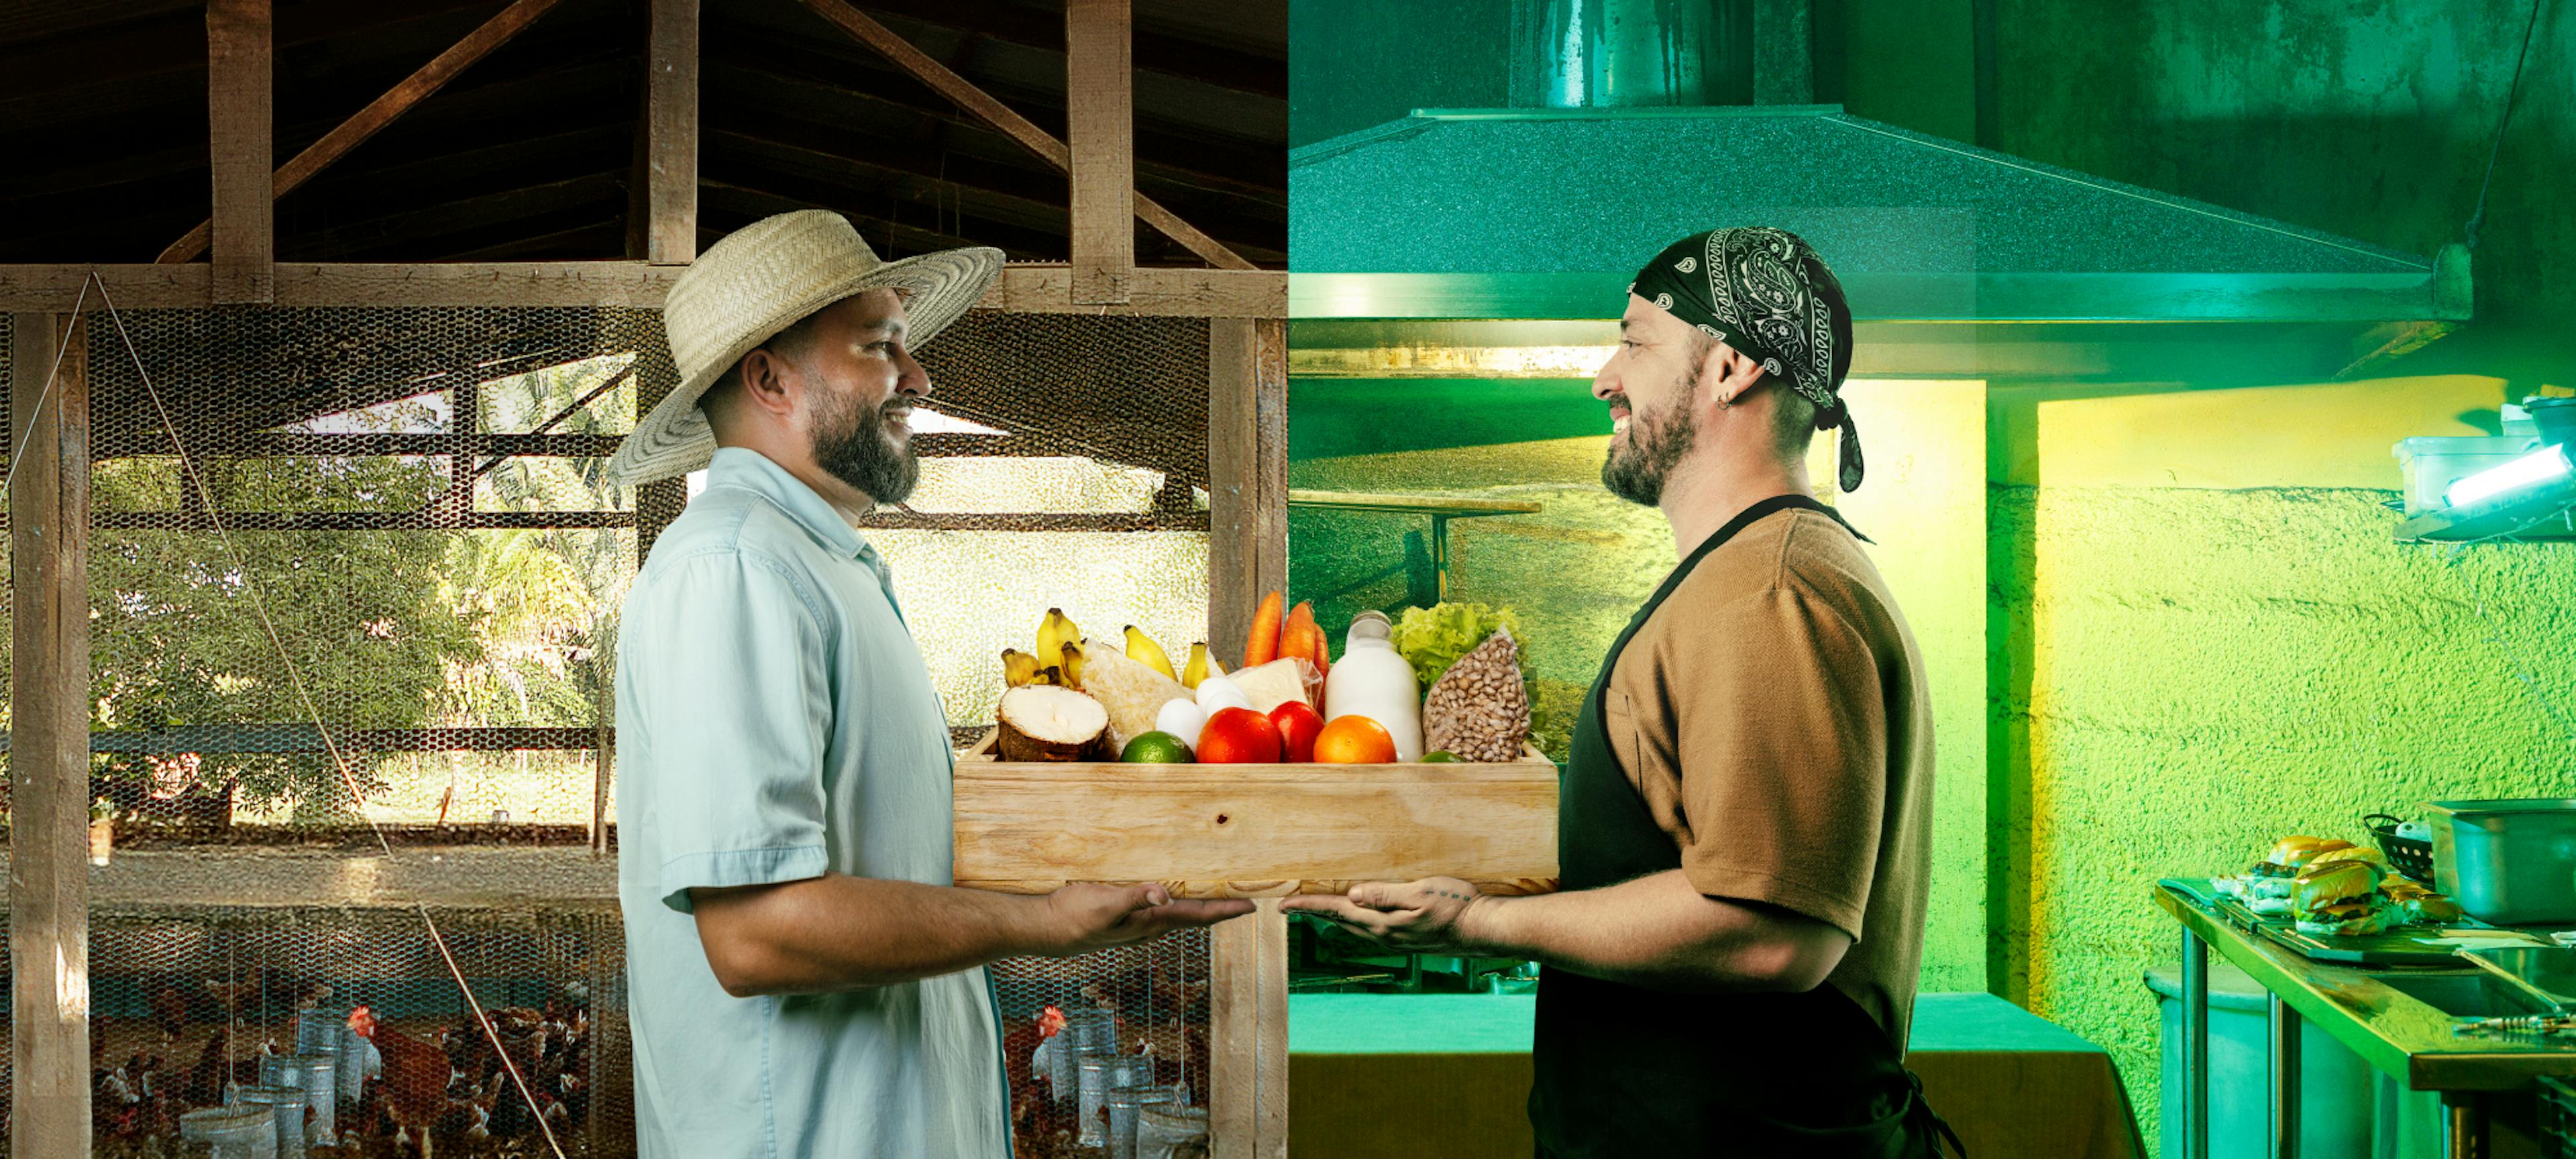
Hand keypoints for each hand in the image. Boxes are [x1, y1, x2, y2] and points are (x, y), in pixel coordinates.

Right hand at [1042, 883, 1253, 956]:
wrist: (1045, 931)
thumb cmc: (1073, 916)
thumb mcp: (1104, 904)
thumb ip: (1135, 899)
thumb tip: (1166, 894)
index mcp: (1150, 923)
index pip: (1196, 915)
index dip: (1225, 910)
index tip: (1252, 906)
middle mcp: (1149, 928)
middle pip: (1194, 918)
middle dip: (1220, 910)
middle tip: (1245, 901)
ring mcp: (1137, 927)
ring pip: (1180, 917)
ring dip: (1201, 909)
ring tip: (1220, 899)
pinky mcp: (1125, 920)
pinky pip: (1162, 912)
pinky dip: (1178, 904)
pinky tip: (1175, 898)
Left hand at [1279, 877, 1489, 953]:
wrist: (1481, 929)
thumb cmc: (1457, 906)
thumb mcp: (1421, 892)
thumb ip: (1385, 894)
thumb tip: (1353, 894)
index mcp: (1383, 923)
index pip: (1337, 911)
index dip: (1309, 906)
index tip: (1283, 904)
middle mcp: (1384, 935)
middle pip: (1340, 921)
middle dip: (1314, 912)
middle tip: (1290, 905)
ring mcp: (1394, 940)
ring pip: (1353, 927)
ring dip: (1332, 917)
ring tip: (1314, 909)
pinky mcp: (1405, 939)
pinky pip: (1368, 930)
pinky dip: (1352, 921)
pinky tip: (1354, 915)